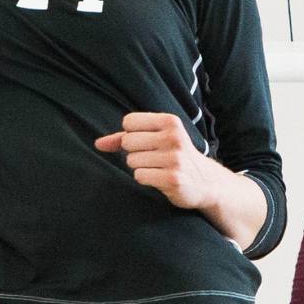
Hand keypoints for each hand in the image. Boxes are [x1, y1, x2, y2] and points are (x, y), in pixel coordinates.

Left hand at [95, 113, 223, 212]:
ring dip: (140, 167)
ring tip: (159, 168)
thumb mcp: (155, 139)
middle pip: (128, 141)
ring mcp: (174, 158)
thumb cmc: (173, 156)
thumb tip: (98, 144)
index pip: (129, 122)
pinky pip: (139, 176)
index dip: (130, 135)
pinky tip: (161, 178)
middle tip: (154, 158)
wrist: (205, 181)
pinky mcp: (173, 178)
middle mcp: (173, 137)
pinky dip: (145, 179)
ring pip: (132, 161)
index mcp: (170, 122)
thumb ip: (124, 138)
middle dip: (134, 153)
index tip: (146, 142)